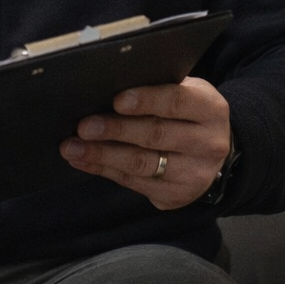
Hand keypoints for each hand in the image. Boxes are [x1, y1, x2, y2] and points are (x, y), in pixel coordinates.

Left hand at [60, 76, 230, 210]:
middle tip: (84, 126)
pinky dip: (104, 170)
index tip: (117, 100)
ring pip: (142, 164)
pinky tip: (83, 161)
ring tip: (72, 147)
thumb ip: (159, 89)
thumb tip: (109, 87)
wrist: (211, 150)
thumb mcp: (187, 93)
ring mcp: (194, 174)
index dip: (147, 100)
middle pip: (156, 135)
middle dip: (116, 130)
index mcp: (212, 110)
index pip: (177, 102)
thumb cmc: (188, 113)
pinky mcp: (176, 196)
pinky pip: (134, 183)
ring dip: (102, 155)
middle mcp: (208, 144)